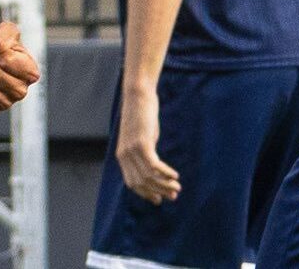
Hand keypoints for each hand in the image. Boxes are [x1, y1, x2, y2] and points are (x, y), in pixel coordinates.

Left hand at [115, 87, 180, 204]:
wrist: (137, 97)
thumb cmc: (141, 118)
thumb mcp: (140, 138)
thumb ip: (143, 153)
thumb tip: (154, 169)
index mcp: (121, 156)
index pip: (132, 183)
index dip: (146, 194)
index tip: (159, 200)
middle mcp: (124, 155)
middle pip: (141, 183)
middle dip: (158, 192)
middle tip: (173, 196)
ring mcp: (132, 149)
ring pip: (148, 176)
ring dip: (164, 185)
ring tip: (177, 188)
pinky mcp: (141, 143)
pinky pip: (154, 165)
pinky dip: (165, 172)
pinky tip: (175, 175)